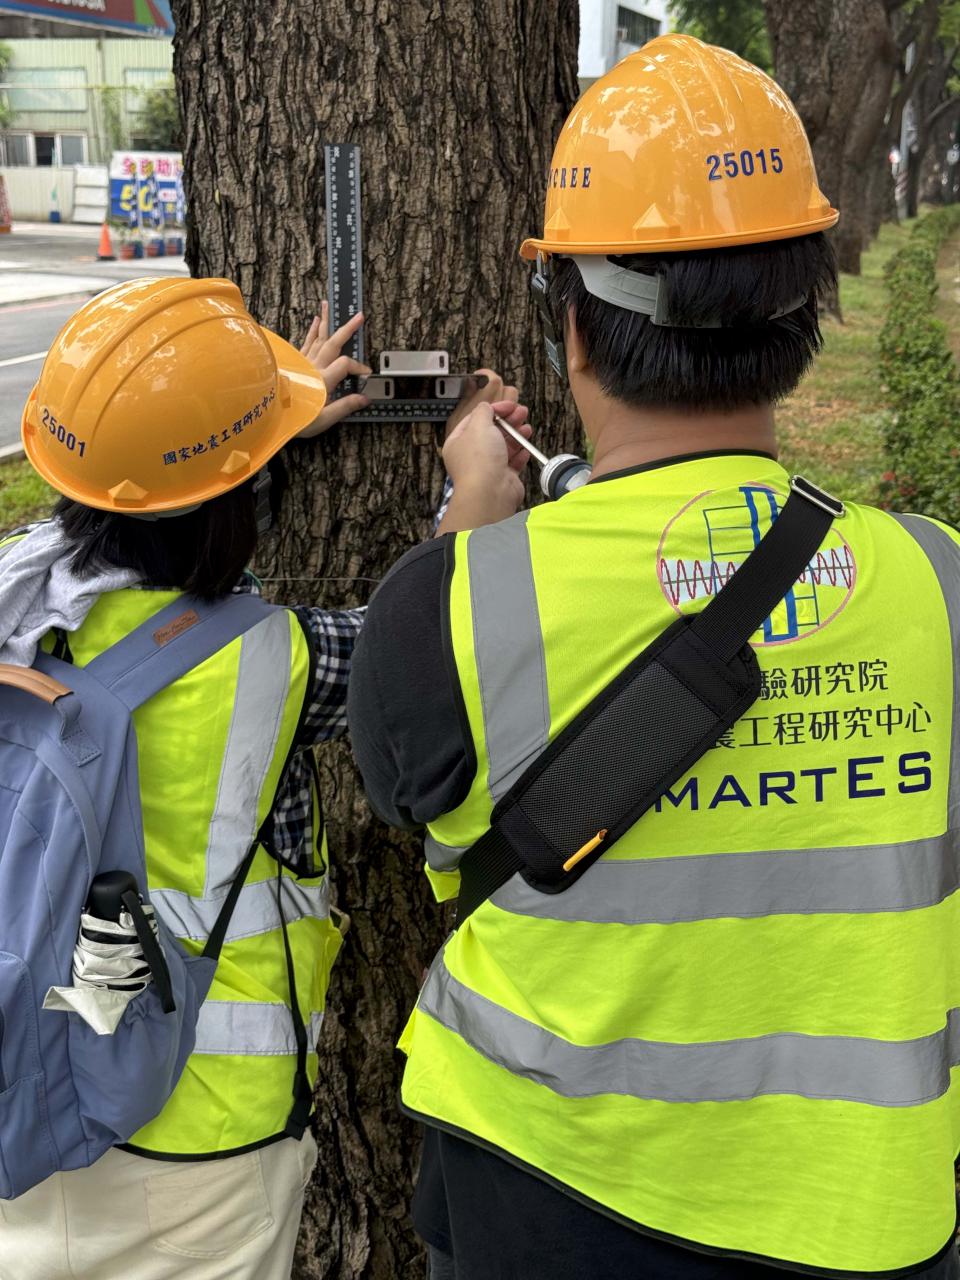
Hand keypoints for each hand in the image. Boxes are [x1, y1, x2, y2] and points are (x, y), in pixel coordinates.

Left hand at [296, 302, 371, 437]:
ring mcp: (303, 363)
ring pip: (318, 338)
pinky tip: (314, 322)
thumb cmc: (293, 418)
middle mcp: (313, 367)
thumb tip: (364, 399)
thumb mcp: (323, 419)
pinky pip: (306, 343)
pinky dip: (311, 331)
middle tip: (358, 315)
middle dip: (347, 328)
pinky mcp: (294, 363)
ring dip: (325, 321)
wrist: (267, 415)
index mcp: (323, 380)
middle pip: (333, 342)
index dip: (359, 368)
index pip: (346, 364)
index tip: (365, 375)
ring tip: (328, 306)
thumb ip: (345, 407)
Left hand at [444, 366, 532, 477]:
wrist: (490, 492)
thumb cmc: (480, 460)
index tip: (509, 405)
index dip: (493, 409)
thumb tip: (487, 407)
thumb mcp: (479, 424)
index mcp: (458, 442)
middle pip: (491, 432)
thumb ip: (484, 412)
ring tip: (527, 428)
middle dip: (508, 421)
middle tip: (522, 412)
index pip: (475, 420)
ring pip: (503, 447)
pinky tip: (526, 448)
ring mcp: (487, 468)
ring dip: (516, 435)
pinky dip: (520, 455)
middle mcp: (471, 456)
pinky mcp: (502, 478)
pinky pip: (512, 463)